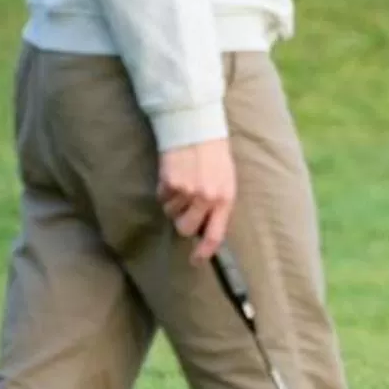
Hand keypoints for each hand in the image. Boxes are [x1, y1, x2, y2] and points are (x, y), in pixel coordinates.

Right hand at [159, 138, 236, 261]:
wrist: (196, 127)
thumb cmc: (214, 155)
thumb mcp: (226, 180)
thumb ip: (218, 204)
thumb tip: (205, 228)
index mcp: (225, 199)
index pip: (215, 235)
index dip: (204, 252)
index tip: (196, 261)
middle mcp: (206, 198)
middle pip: (186, 229)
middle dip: (182, 223)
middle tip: (183, 209)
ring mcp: (187, 191)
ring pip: (170, 212)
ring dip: (173, 202)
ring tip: (182, 181)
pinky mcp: (169, 182)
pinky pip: (162, 196)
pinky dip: (164, 188)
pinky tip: (174, 173)